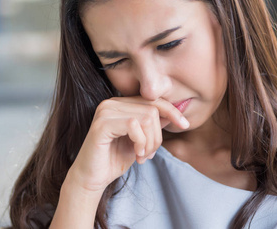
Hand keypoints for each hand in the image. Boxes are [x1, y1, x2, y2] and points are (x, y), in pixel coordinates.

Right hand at [67, 96, 188, 193]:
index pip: (152, 99)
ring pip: (146, 117)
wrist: (91, 178)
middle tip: (149, 154)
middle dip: (158, 135)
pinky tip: (136, 154)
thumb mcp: (140, 141)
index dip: (171, 111)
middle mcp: (110, 103)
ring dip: (150, 141)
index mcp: (119, 104)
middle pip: (152, 109)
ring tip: (142, 155)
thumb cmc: (113, 160)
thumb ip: (152, 126)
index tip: (184, 125)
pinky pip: (133, 125)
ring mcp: (104, 112)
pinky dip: (141, 142)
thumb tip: (172, 114)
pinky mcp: (101, 124)